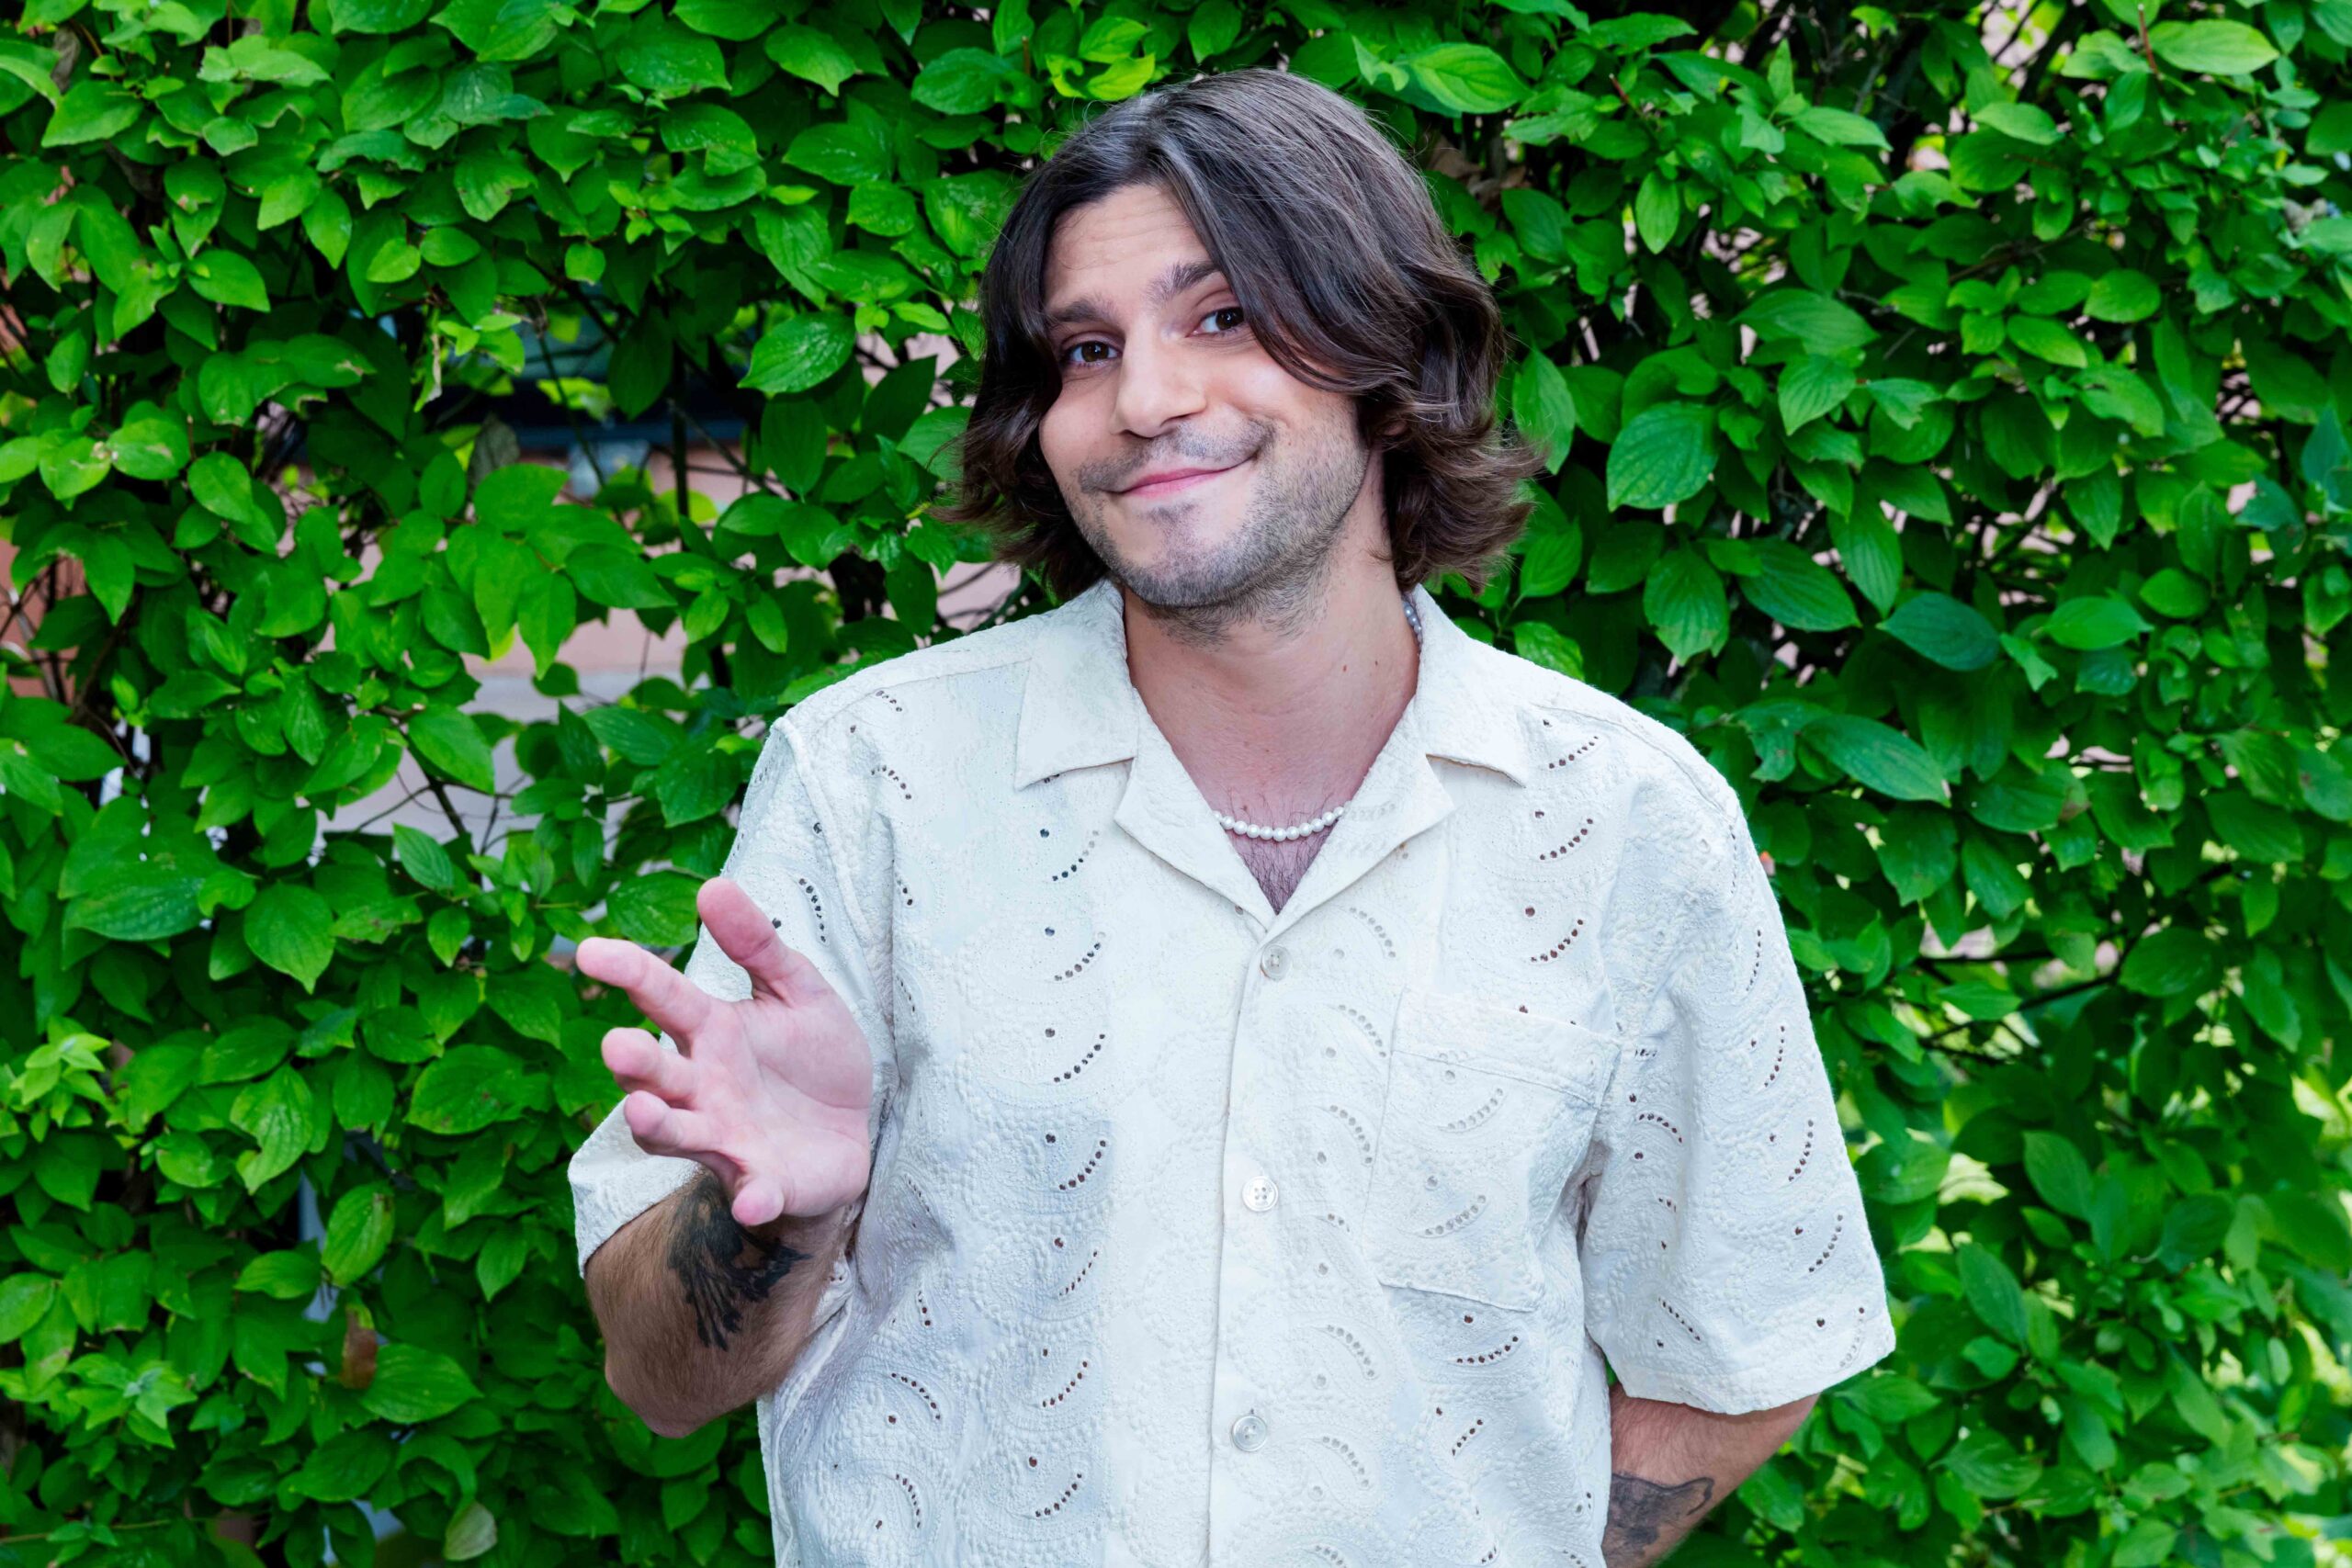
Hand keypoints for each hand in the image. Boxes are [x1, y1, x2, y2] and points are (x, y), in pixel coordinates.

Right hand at [575, 876, 873, 1230]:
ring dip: (659, 1127)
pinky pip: (752, 1194)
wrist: (848, 1134)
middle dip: (633, 1062)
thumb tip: (713, 884)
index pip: (661, 996)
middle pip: (654, 1074)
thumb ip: (758, 944)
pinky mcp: (764, 1184)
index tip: (589, 950)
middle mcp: (703, 1087)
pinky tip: (752, 1197)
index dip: (628, 972)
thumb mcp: (797, 989)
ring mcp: (727, 1139)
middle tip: (617, 1045)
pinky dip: (751, 1197)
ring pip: (678, 1136)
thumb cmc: (811, 1058)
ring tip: (642, 1112)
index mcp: (711, 1032)